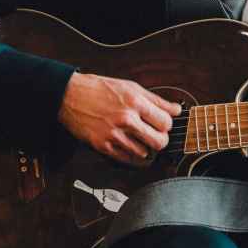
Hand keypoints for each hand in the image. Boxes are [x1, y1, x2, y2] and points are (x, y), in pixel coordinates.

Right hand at [58, 72, 181, 165]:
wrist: (70, 95)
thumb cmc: (101, 89)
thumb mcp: (132, 87)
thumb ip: (156, 100)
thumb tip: (176, 110)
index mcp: (135, 102)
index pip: (166, 122)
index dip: (167, 124)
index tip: (163, 123)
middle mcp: (126, 119)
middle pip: (159, 141)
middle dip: (161, 140)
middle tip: (156, 135)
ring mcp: (114, 134)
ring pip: (144, 153)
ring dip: (146, 148)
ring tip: (141, 139)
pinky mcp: (102, 146)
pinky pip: (126, 159)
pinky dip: (132, 155)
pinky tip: (131, 146)